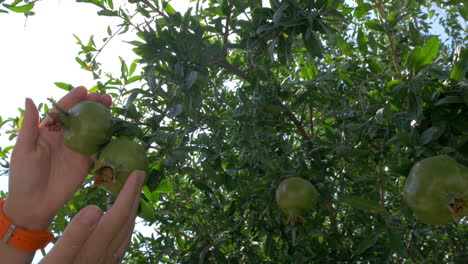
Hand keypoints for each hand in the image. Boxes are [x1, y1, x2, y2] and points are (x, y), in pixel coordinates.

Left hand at [3, 87, 112, 230]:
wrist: (34, 204)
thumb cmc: (23, 176)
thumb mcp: (23, 149)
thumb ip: (29, 125)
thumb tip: (29, 98)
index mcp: (47, 131)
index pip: (62, 109)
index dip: (73, 98)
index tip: (85, 89)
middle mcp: (64, 137)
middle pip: (81, 116)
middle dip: (92, 104)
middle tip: (104, 97)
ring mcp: (77, 149)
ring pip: (92, 128)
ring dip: (102, 117)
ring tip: (111, 107)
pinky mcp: (86, 162)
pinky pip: (99, 148)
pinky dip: (107, 138)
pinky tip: (115, 129)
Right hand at [40, 170, 145, 263]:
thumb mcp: (54, 262)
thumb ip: (74, 236)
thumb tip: (97, 208)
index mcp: (95, 250)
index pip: (118, 216)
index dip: (129, 193)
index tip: (137, 173)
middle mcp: (107, 256)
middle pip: (127, 222)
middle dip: (135, 196)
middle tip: (140, 174)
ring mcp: (108, 263)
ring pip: (127, 232)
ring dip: (132, 210)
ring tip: (133, 193)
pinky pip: (122, 242)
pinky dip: (125, 225)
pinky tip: (122, 223)